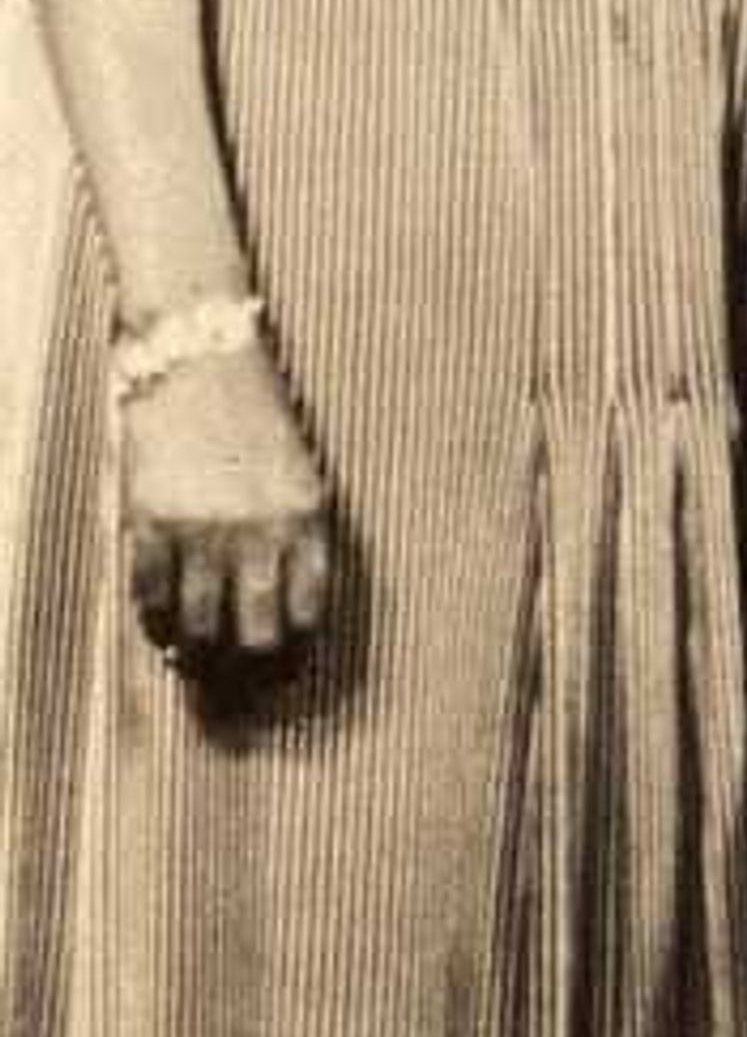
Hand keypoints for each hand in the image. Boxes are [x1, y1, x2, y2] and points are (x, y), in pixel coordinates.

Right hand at [119, 338, 336, 676]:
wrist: (200, 361)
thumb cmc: (258, 421)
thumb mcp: (303, 476)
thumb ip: (301, 539)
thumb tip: (290, 615)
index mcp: (307, 519)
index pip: (307, 614)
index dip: (293, 653)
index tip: (281, 668)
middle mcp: (258, 530)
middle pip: (255, 634)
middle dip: (247, 666)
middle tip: (236, 676)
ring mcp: (202, 527)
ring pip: (199, 626)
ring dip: (196, 652)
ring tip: (195, 657)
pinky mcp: (151, 519)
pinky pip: (150, 596)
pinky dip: (154, 621)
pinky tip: (161, 626)